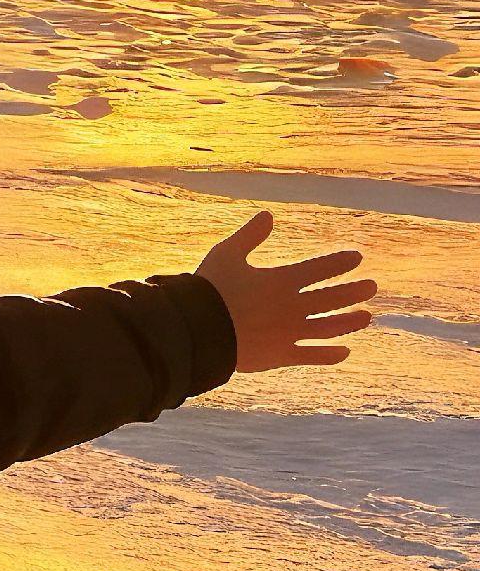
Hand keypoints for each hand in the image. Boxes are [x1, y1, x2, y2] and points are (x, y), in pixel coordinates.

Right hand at [192, 212, 374, 373]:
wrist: (199, 330)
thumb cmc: (210, 288)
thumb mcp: (226, 253)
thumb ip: (249, 235)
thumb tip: (269, 215)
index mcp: (281, 280)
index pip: (320, 269)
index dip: (340, 262)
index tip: (357, 258)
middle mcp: (292, 307)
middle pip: (332, 298)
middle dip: (354, 291)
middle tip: (372, 286)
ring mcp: (290, 333)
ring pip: (330, 327)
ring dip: (350, 321)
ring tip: (367, 316)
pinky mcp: (282, 355)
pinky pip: (313, 355)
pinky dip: (330, 354)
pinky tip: (345, 351)